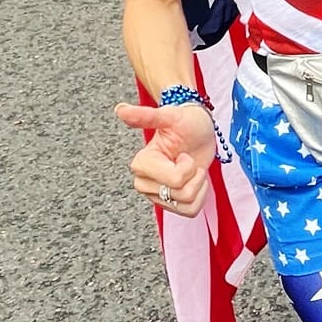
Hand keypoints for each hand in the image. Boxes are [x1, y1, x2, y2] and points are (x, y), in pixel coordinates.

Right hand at [115, 100, 216, 217]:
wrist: (199, 130)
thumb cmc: (185, 122)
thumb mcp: (170, 116)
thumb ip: (146, 116)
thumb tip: (120, 110)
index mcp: (141, 164)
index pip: (174, 180)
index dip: (187, 167)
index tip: (182, 152)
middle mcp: (144, 182)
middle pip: (180, 194)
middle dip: (193, 176)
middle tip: (188, 159)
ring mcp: (156, 195)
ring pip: (186, 205)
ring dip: (198, 185)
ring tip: (192, 169)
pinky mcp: (170, 204)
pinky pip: (191, 212)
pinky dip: (201, 196)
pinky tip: (196, 181)